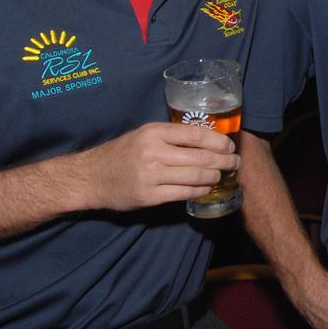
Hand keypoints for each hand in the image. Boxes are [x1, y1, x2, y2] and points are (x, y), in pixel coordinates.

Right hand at [69, 122, 238, 210]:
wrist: (91, 176)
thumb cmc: (122, 154)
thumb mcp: (144, 135)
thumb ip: (171, 137)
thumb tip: (207, 140)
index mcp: (154, 132)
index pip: (196, 135)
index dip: (218, 141)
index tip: (230, 145)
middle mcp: (153, 152)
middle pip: (200, 157)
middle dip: (223, 160)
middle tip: (235, 163)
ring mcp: (151, 175)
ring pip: (195, 176)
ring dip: (214, 176)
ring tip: (222, 175)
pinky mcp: (149, 196)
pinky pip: (183, 193)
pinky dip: (200, 190)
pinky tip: (206, 188)